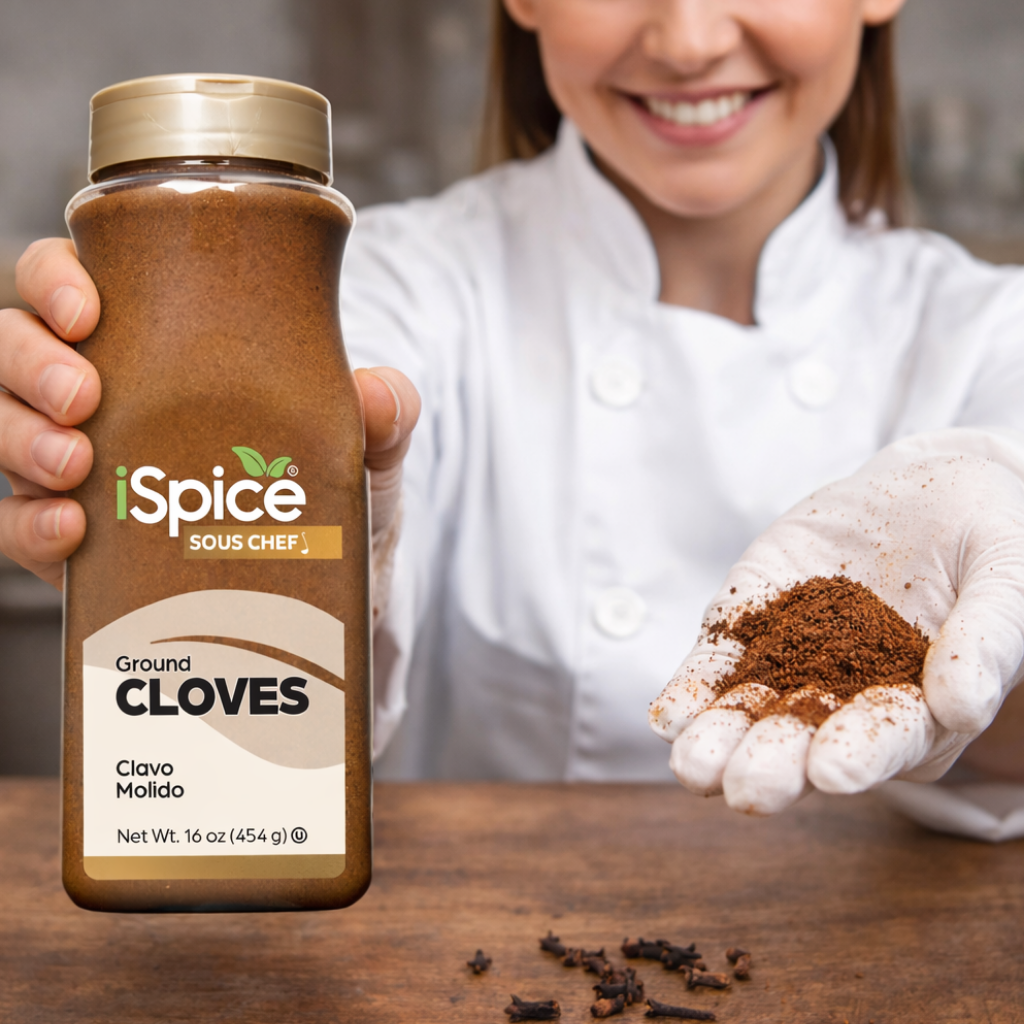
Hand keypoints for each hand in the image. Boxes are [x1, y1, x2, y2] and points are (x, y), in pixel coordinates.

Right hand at [0, 239, 419, 589]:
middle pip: (14, 347)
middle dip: (32, 362)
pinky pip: (18, 523)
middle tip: (86, 394)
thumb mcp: (362, 440)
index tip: (88, 309)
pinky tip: (72, 528)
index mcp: (150, 343)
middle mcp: (98, 394)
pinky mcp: (76, 539)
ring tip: (77, 461)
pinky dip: (30, 523)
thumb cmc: (323, 480)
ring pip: (1, 428)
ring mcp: (77, 465)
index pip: (68, 283)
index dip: (55, 281)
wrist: (319, 574)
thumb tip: (380, 394)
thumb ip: (382, 411)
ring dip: (22, 437)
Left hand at [649, 429, 1023, 814]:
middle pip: (807, 743)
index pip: (888, 739)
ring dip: (719, 742)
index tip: (833, 771)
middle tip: (748, 789)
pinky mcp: (750, 628)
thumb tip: (962, 705)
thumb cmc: (988, 543)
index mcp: (921, 711)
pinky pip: (715, 667)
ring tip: (692, 767)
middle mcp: (849, 703)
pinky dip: (691, 691)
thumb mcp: (1005, 580)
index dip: (861, 754)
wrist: (928, 491)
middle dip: (776, 766)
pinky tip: (669, 717)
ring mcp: (793, 667)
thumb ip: (985, 639)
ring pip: (749, 715)